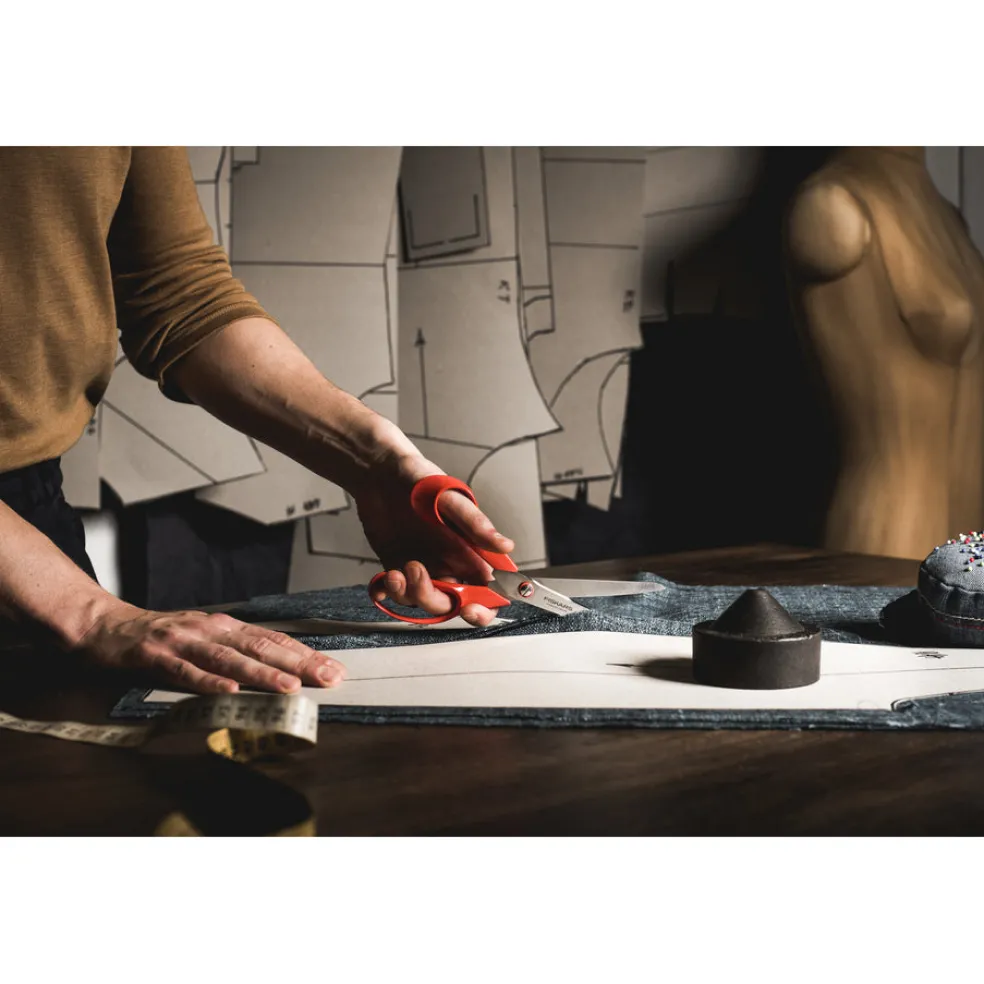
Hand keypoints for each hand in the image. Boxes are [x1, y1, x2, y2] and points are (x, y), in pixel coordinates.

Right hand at [73, 600, 345, 694]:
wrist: (106, 625)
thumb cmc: (161, 637)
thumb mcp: (205, 639)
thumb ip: (236, 652)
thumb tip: (278, 670)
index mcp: (226, 627)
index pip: (274, 640)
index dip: (306, 655)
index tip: (335, 669)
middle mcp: (211, 630)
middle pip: (262, 647)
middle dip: (299, 664)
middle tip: (329, 678)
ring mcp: (184, 642)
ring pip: (229, 659)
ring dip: (262, 674)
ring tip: (290, 687)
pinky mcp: (156, 657)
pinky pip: (186, 672)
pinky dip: (209, 682)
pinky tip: (229, 692)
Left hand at [355, 453, 515, 625]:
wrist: (380, 473)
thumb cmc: (419, 479)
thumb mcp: (450, 499)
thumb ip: (476, 524)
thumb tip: (505, 545)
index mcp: (470, 549)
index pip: (489, 588)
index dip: (485, 605)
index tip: (471, 608)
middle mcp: (450, 562)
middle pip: (456, 602)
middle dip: (440, 602)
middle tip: (422, 580)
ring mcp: (425, 567)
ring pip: (426, 602)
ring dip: (413, 594)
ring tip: (401, 570)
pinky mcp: (399, 568)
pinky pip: (401, 594)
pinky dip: (394, 592)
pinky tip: (389, 577)